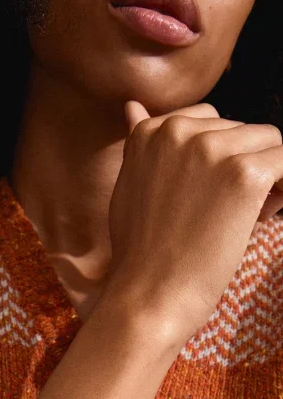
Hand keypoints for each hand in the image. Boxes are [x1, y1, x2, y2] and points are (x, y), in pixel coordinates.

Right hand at [105, 101, 282, 346]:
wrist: (149, 294)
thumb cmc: (141, 248)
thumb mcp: (130, 184)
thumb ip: (139, 143)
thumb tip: (132, 105)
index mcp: (151, 130)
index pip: (209, 120)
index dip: (217, 157)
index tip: (207, 192)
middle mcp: (179, 130)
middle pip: (241, 130)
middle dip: (241, 164)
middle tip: (222, 212)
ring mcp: (211, 149)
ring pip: (269, 142)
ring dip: (265, 175)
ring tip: (241, 216)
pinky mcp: (243, 173)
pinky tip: (260, 214)